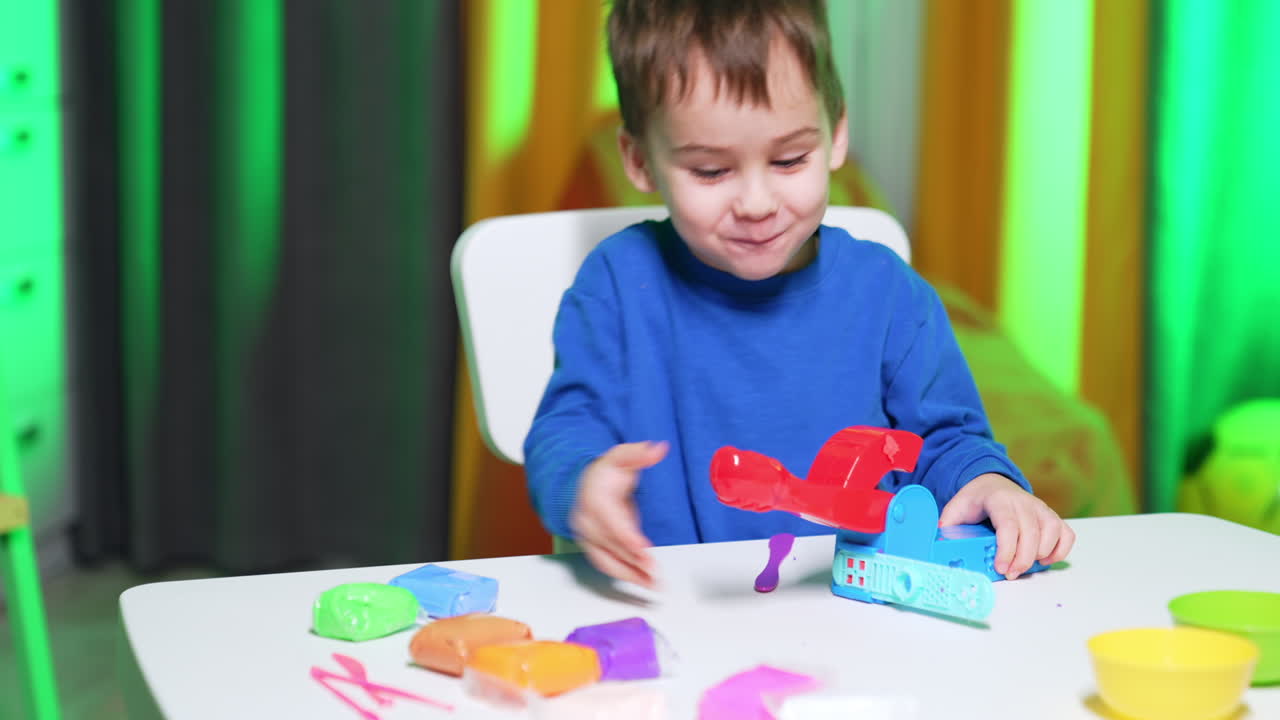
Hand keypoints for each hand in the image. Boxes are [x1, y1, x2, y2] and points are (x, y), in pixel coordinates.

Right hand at [570, 441, 667, 588]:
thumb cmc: (605, 473)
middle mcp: (585, 521)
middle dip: (632, 561)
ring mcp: (585, 537)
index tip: (644, 551)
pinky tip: (642, 582)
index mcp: (593, 499)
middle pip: (609, 546)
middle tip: (654, 573)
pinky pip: (605, 565)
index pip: (611, 523)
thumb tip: (657, 448)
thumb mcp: (621, 457)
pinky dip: (624, 576)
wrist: (584, 485)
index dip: (627, 539)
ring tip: (652, 584)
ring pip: (605, 561)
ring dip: (628, 575)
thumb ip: (639, 454)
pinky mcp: (590, 548)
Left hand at [938, 473, 1075, 579]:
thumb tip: (936, 545)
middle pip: (1031, 531)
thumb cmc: (975, 501)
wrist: (992, 483)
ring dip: (1042, 554)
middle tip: (1010, 574)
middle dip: (1022, 558)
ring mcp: (1040, 508)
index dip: (1006, 548)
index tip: (1001, 567)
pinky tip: (1044, 560)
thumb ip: (947, 525)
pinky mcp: (1052, 517)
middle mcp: (1024, 501)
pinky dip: (1060, 550)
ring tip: (1025, 566)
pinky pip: (1066, 534)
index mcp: (999, 499)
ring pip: (1052, 531)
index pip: (1007, 523)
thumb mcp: (956, 508)